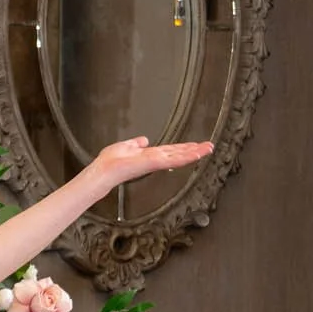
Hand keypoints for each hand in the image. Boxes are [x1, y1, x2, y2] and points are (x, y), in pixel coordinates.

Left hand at [84, 136, 213, 191]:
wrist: (103, 171)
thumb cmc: (109, 162)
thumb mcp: (124, 147)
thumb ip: (135, 144)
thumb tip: (143, 140)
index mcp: (148, 155)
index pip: (170, 150)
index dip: (183, 148)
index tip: (196, 145)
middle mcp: (154, 159)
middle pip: (178, 153)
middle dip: (194, 150)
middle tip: (209, 147)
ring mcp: (155, 162)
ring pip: (179, 156)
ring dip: (194, 152)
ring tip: (208, 149)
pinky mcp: (154, 163)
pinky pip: (172, 159)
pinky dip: (184, 156)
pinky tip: (195, 153)